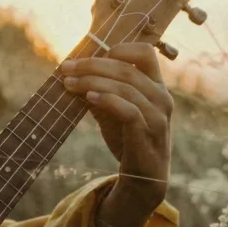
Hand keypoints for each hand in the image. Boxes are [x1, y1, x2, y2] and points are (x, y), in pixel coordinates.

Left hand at [60, 42, 173, 222]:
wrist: (143, 178)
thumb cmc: (128, 140)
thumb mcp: (112, 111)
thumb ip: (100, 91)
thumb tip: (72, 74)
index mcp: (156, 86)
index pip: (145, 53)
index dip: (119, 48)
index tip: (90, 56)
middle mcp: (161, 96)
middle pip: (127, 68)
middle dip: (92, 65)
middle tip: (66, 68)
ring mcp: (158, 115)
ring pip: (125, 87)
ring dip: (92, 82)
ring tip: (69, 83)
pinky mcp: (148, 132)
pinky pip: (128, 109)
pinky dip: (107, 99)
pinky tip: (88, 98)